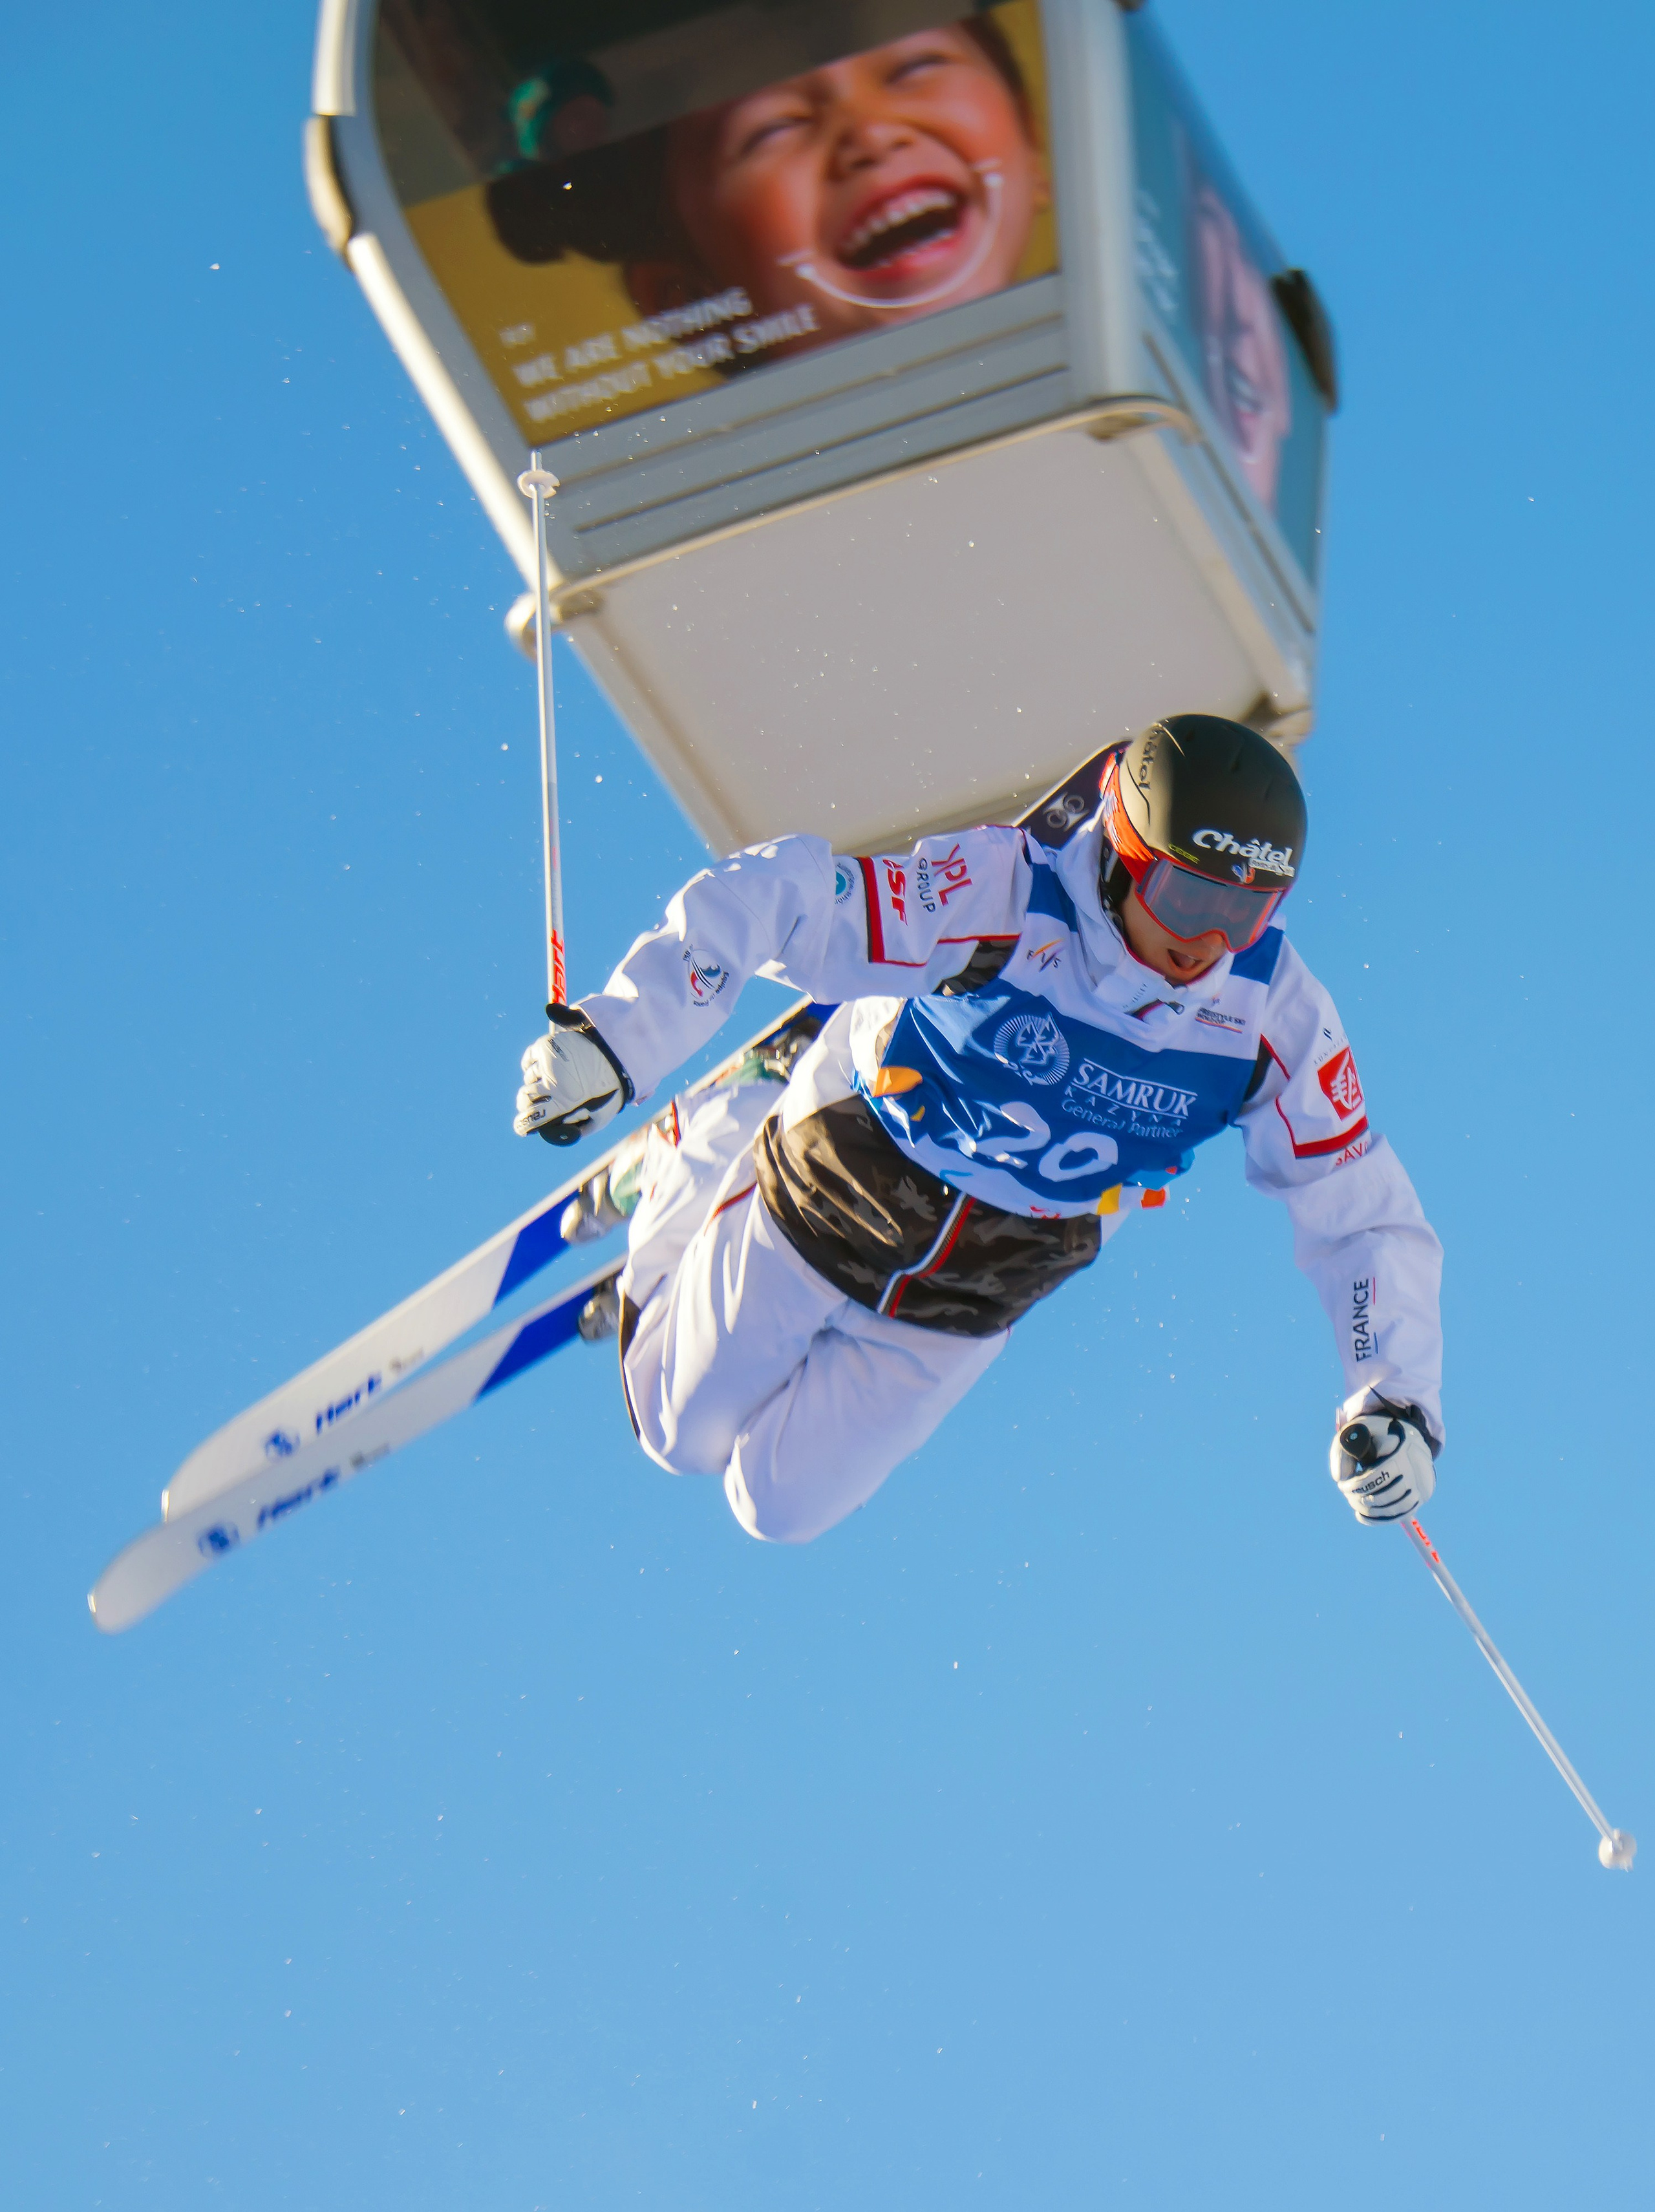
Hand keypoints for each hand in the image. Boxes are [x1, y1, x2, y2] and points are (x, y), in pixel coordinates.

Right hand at [514, 1010, 630, 1145]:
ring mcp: (550, 1063)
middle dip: (525, 1104)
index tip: (522, 1127)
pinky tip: (539, 1068)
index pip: (531, 1118)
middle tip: (531, 1105)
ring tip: (546, 1083)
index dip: (522, 1126)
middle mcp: (553, 1083)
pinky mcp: (549, 1046)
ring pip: (528, 1078)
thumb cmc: (610, 1094)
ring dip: (533, 1083)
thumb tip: (556, 1134)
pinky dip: (529, 1064)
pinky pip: (529, 1058)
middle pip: (524, 1098)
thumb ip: (576, 1131)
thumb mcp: (597, 1120)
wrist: (619, 1060)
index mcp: (563, 1104)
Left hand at [1330, 1408, 1436, 1524]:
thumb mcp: (1356, 1432)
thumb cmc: (1375, 1433)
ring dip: (1370, 1510)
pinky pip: (1402, 1514)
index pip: (1380, 1475)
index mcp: (1403, 1449)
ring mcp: (1423, 1484)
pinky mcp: (1422, 1495)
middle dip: (1362, 1499)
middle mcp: (1417, 1469)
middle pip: (1388, 1495)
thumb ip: (1343, 1452)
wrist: (1404, 1434)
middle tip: (1348, 1494)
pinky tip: (1362, 1515)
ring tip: (1354, 1502)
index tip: (1342, 1485)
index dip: (1358, 1485)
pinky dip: (1380, 1519)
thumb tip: (1339, 1478)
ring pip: (1396, 1508)